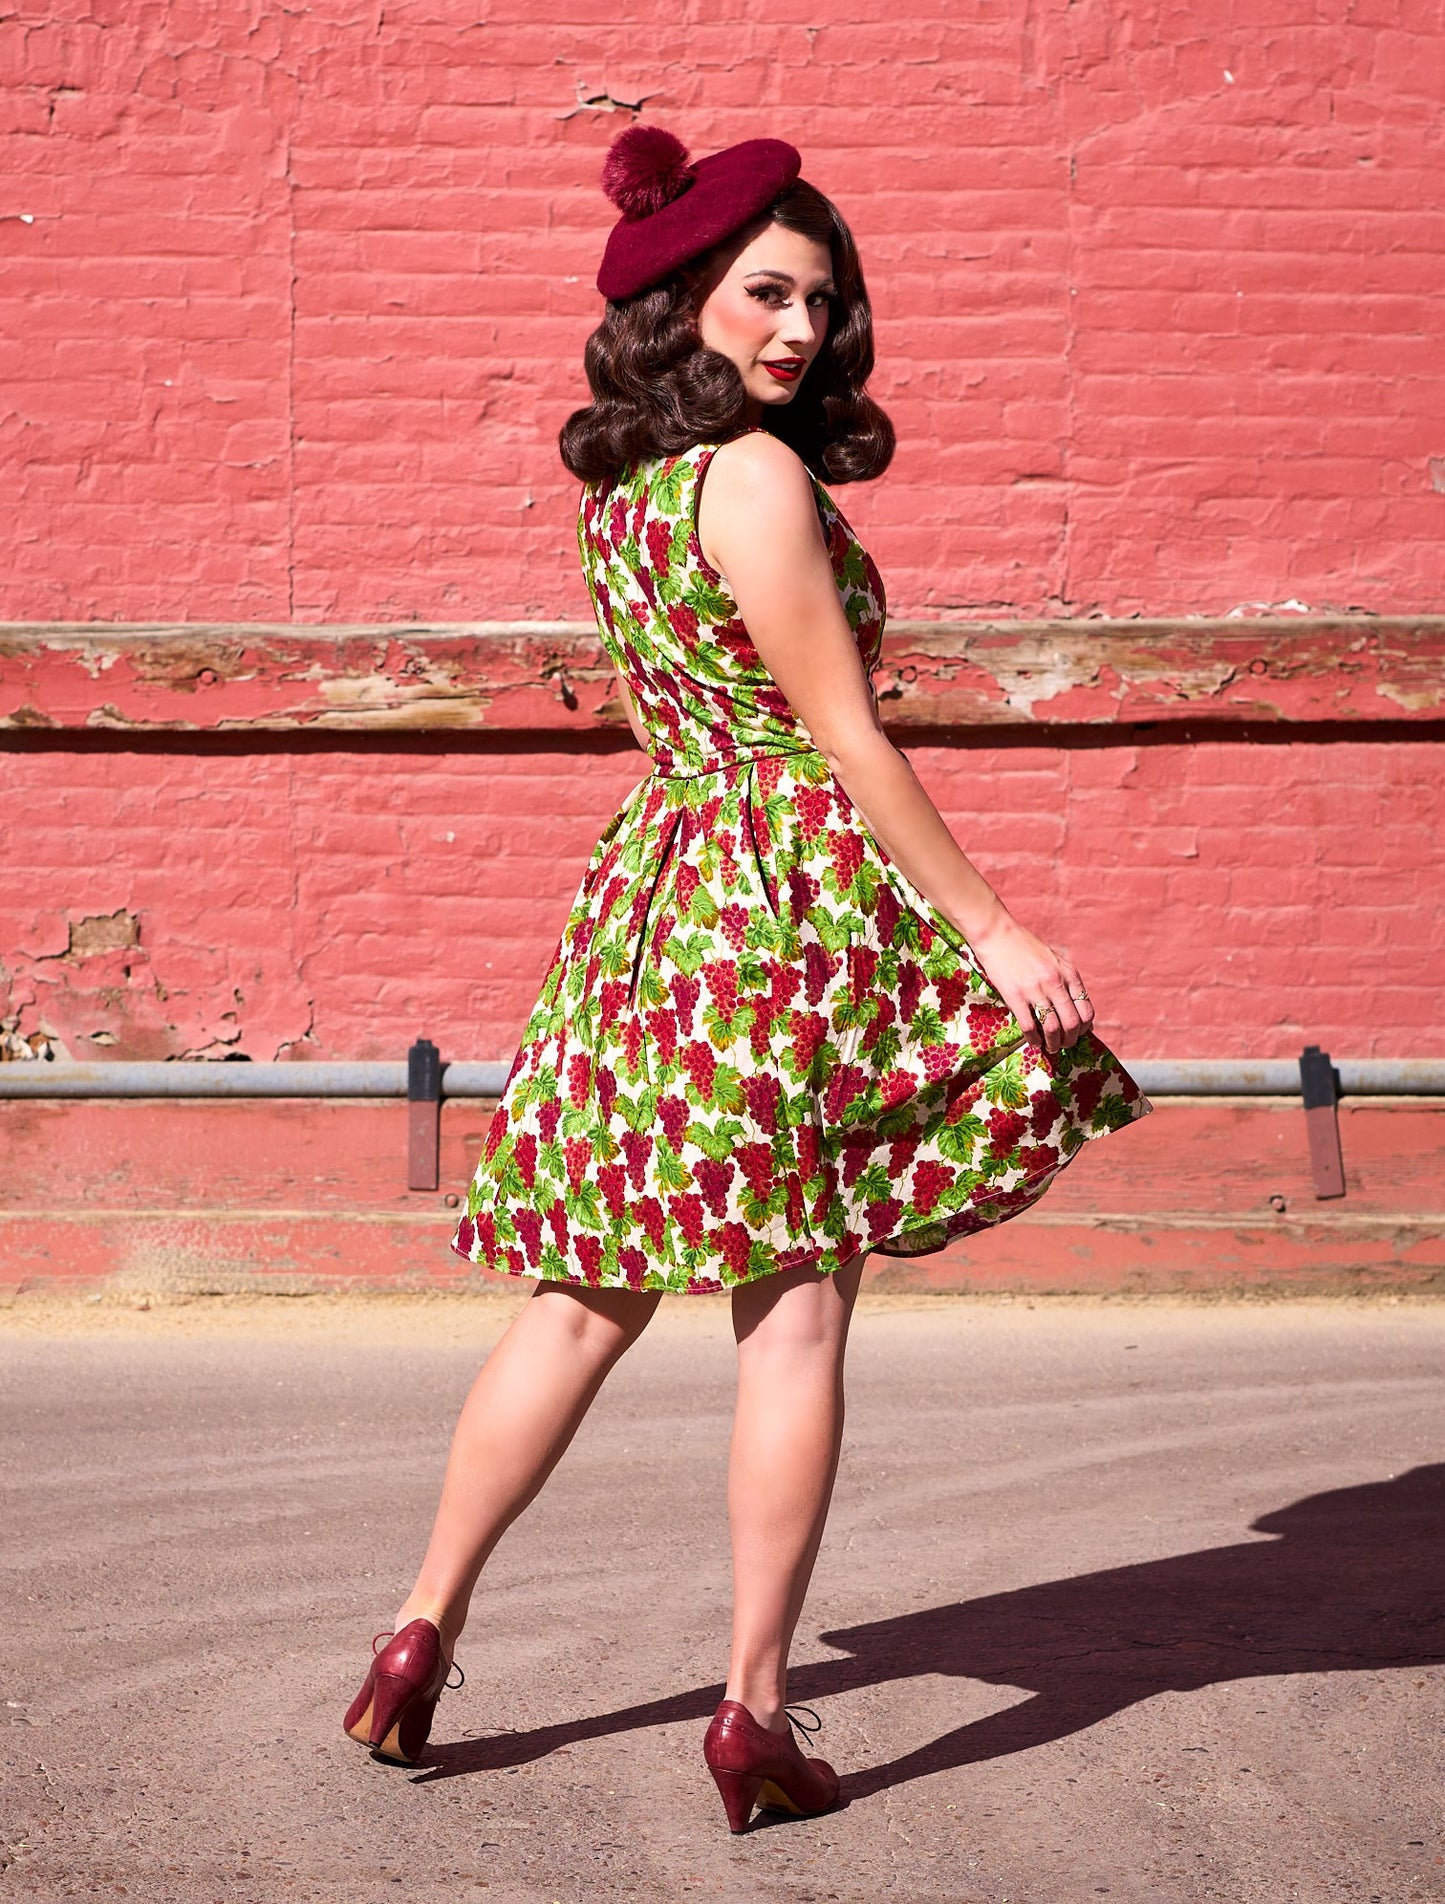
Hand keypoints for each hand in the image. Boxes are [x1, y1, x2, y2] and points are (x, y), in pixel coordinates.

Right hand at [967, 910, 1094, 1055]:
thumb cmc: (1026, 948)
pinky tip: (1033, 1042)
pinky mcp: (1015, 996)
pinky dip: (1034, 1040)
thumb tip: (1076, 1008)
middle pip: (1072, 1023)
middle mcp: (1055, 983)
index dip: (1084, 1028)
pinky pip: (1029, 1026)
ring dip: (1054, 1044)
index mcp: (1069, 974)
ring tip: (1051, 1048)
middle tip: (1065, 1045)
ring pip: (1052, 1028)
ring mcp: (1035, 990)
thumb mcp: (1055, 960)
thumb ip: (1066, 982)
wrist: (998, 935)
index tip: (1078, 1034)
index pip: (1086, 1010)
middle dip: (1071, 1040)